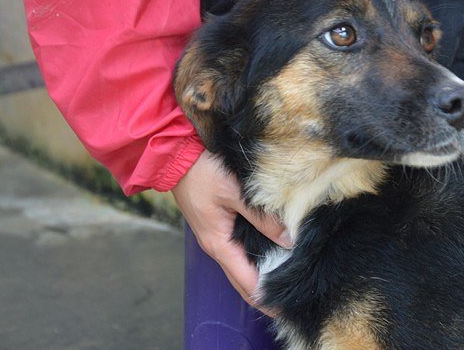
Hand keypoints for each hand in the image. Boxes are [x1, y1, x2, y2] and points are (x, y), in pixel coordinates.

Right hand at [172, 150, 291, 309]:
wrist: (175, 157)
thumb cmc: (203, 173)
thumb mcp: (236, 193)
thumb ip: (262, 218)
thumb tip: (288, 239)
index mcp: (218, 243)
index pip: (246, 281)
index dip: (265, 296)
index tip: (284, 305)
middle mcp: (215, 245)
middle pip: (241, 280)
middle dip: (262, 295)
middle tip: (286, 303)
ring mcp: (214, 236)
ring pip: (239, 266)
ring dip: (257, 278)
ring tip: (280, 284)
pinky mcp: (217, 225)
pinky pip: (236, 251)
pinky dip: (251, 261)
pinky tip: (266, 258)